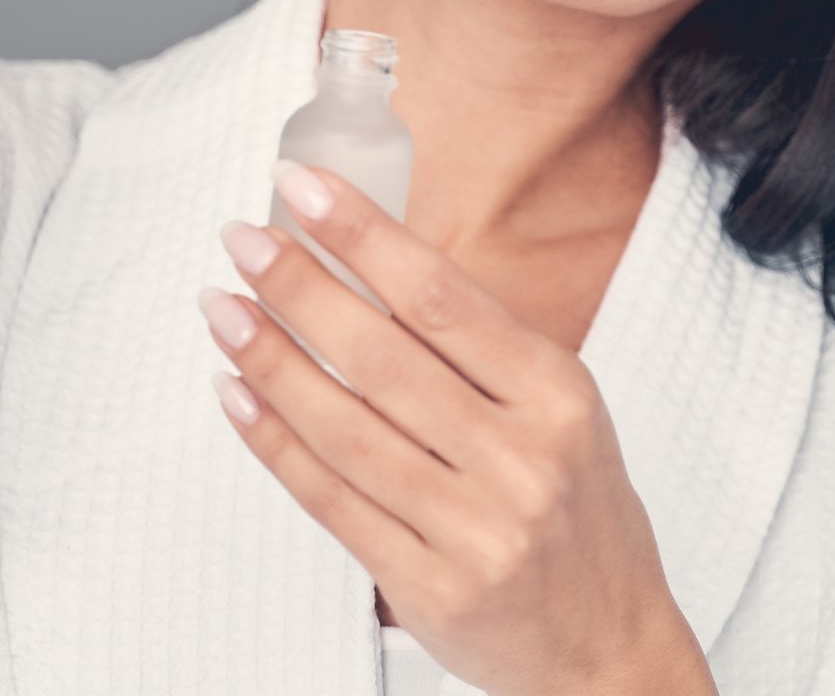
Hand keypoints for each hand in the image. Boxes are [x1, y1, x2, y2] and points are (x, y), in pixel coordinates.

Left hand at [198, 161, 713, 695]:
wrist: (610, 645)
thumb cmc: (578, 513)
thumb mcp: (564, 411)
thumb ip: (481, 352)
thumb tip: (369, 266)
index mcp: (558, 395)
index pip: (442, 297)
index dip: (364, 236)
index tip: (303, 188)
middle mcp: (520, 458)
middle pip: (383, 356)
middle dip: (300, 288)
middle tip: (243, 240)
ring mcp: (476, 529)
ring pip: (346, 427)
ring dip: (271, 360)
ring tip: (224, 309)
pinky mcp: (431, 587)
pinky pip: (333, 501)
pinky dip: (275, 444)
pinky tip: (238, 396)